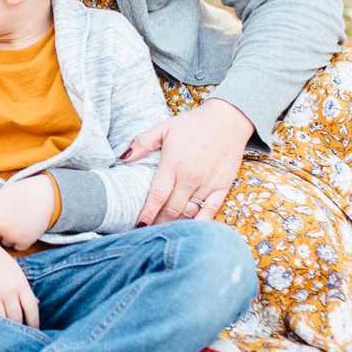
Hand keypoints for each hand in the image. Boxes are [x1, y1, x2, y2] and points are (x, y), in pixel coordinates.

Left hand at [0, 174, 56, 250]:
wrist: (44, 195)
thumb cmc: (20, 194)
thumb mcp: (0, 197)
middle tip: (9, 219)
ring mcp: (10, 235)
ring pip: (4, 244)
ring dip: (9, 237)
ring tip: (19, 221)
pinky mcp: (23, 242)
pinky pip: (17, 247)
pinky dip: (21, 241)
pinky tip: (26, 227)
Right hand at [0, 235, 39, 327]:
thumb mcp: (13, 268)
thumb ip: (24, 286)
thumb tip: (36, 302)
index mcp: (20, 283)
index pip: (32, 308)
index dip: (34, 323)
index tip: (33, 331)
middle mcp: (8, 290)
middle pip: (16, 317)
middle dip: (17, 329)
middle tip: (17, 337)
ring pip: (2, 319)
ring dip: (3, 329)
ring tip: (3, 336)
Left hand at [125, 98, 252, 225]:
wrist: (229, 119)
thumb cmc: (193, 124)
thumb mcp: (164, 127)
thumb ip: (142, 143)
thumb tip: (122, 157)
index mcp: (173, 164)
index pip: (157, 196)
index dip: (147, 213)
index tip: (138, 225)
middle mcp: (190, 178)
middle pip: (171, 210)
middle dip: (158, 223)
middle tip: (148, 231)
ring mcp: (207, 184)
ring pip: (189, 213)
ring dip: (175, 224)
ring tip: (164, 231)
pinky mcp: (222, 188)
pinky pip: (210, 212)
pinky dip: (199, 224)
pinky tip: (189, 230)